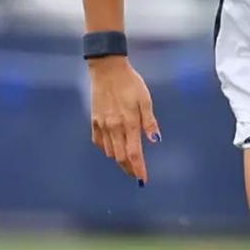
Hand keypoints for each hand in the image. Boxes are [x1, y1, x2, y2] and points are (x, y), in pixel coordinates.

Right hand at [89, 56, 160, 184]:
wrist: (107, 70)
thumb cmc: (130, 83)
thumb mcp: (145, 100)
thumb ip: (149, 122)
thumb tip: (156, 140)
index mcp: (129, 123)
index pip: (134, 153)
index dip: (138, 168)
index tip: (143, 179)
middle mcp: (114, 128)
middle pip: (121, 157)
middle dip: (129, 169)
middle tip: (137, 175)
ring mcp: (102, 125)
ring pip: (110, 152)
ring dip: (119, 160)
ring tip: (127, 163)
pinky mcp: (94, 120)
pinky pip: (99, 142)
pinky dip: (106, 149)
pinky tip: (113, 148)